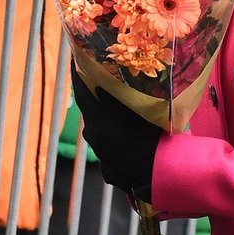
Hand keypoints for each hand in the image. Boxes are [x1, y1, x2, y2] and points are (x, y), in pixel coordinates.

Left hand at [72, 67, 160, 195]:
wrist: (159, 176)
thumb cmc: (150, 141)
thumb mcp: (136, 115)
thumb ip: (115, 101)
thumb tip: (98, 86)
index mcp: (96, 124)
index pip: (81, 94)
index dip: (76, 75)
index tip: (74, 58)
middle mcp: (93, 139)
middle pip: (90, 112)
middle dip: (95, 96)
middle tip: (101, 79)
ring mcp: (100, 155)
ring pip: (100, 128)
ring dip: (106, 117)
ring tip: (119, 106)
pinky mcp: (108, 168)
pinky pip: (109, 145)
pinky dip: (115, 136)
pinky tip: (129, 133)